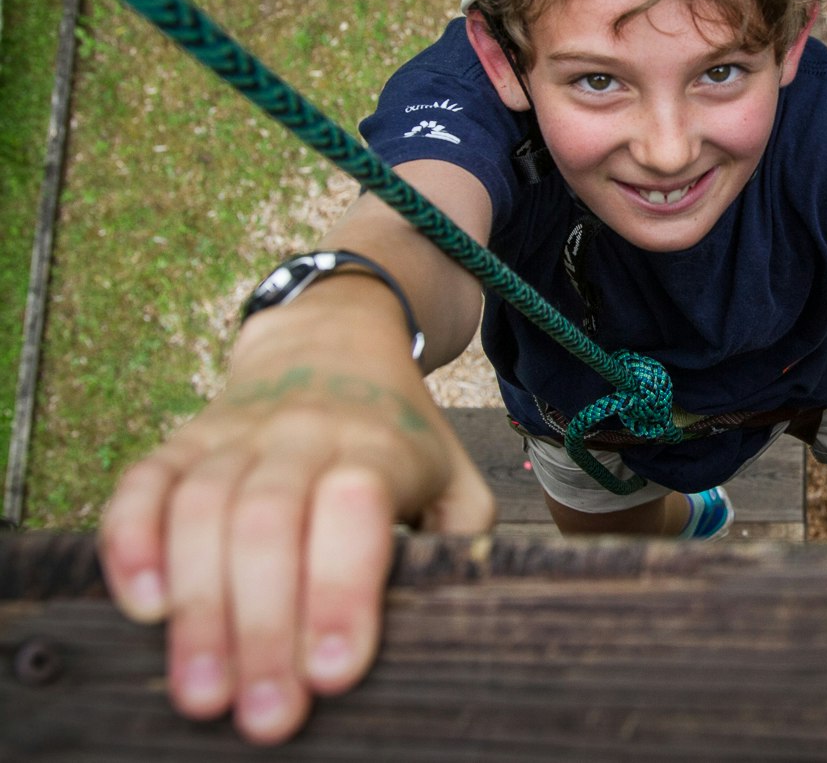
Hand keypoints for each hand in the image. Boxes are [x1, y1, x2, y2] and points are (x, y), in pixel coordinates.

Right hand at [98, 350, 493, 743]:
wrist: (334, 343)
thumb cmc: (400, 436)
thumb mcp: (454, 477)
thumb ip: (462, 541)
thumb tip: (455, 616)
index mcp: (378, 446)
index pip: (356, 507)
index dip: (340, 589)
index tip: (334, 673)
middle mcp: (304, 435)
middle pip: (269, 522)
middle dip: (263, 628)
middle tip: (264, 716)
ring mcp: (236, 435)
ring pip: (202, 510)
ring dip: (198, 608)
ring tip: (203, 695)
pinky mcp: (181, 441)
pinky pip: (143, 484)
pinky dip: (131, 543)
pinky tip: (144, 608)